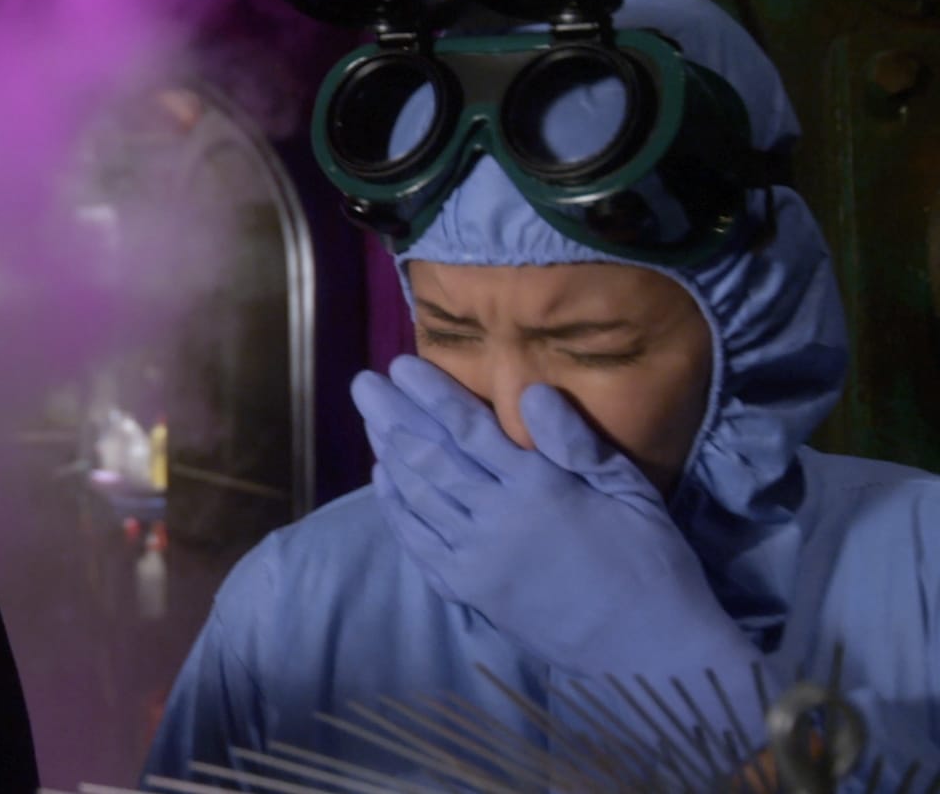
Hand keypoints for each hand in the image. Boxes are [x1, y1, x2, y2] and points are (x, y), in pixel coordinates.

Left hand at [354, 355, 751, 677]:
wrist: (647, 650)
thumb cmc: (651, 562)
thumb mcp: (630, 490)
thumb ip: (576, 441)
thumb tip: (532, 389)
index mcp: (538, 487)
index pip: (468, 428)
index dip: (430, 393)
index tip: (401, 364)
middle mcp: (497, 519)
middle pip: (428, 455)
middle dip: (392, 415)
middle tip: (364, 384)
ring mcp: (476, 559)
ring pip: (417, 495)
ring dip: (387, 453)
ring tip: (369, 420)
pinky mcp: (469, 591)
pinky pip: (417, 543)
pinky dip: (395, 507)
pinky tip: (383, 479)